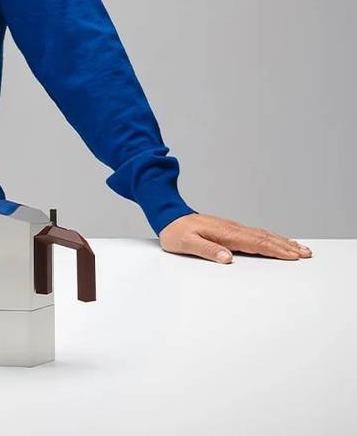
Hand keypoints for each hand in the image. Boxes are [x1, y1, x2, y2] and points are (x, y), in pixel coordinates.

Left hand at [158, 213, 312, 263]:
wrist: (167, 217)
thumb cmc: (175, 233)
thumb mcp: (186, 244)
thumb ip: (207, 250)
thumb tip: (227, 258)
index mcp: (224, 233)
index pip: (255, 243)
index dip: (275, 250)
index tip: (293, 256)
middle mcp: (231, 228)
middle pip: (264, 237)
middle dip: (286, 246)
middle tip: (306, 253)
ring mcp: (231, 228)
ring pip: (261, 234)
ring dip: (281, 241)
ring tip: (299, 248)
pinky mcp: (229, 229)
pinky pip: (255, 234)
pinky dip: (269, 238)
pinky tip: (275, 241)